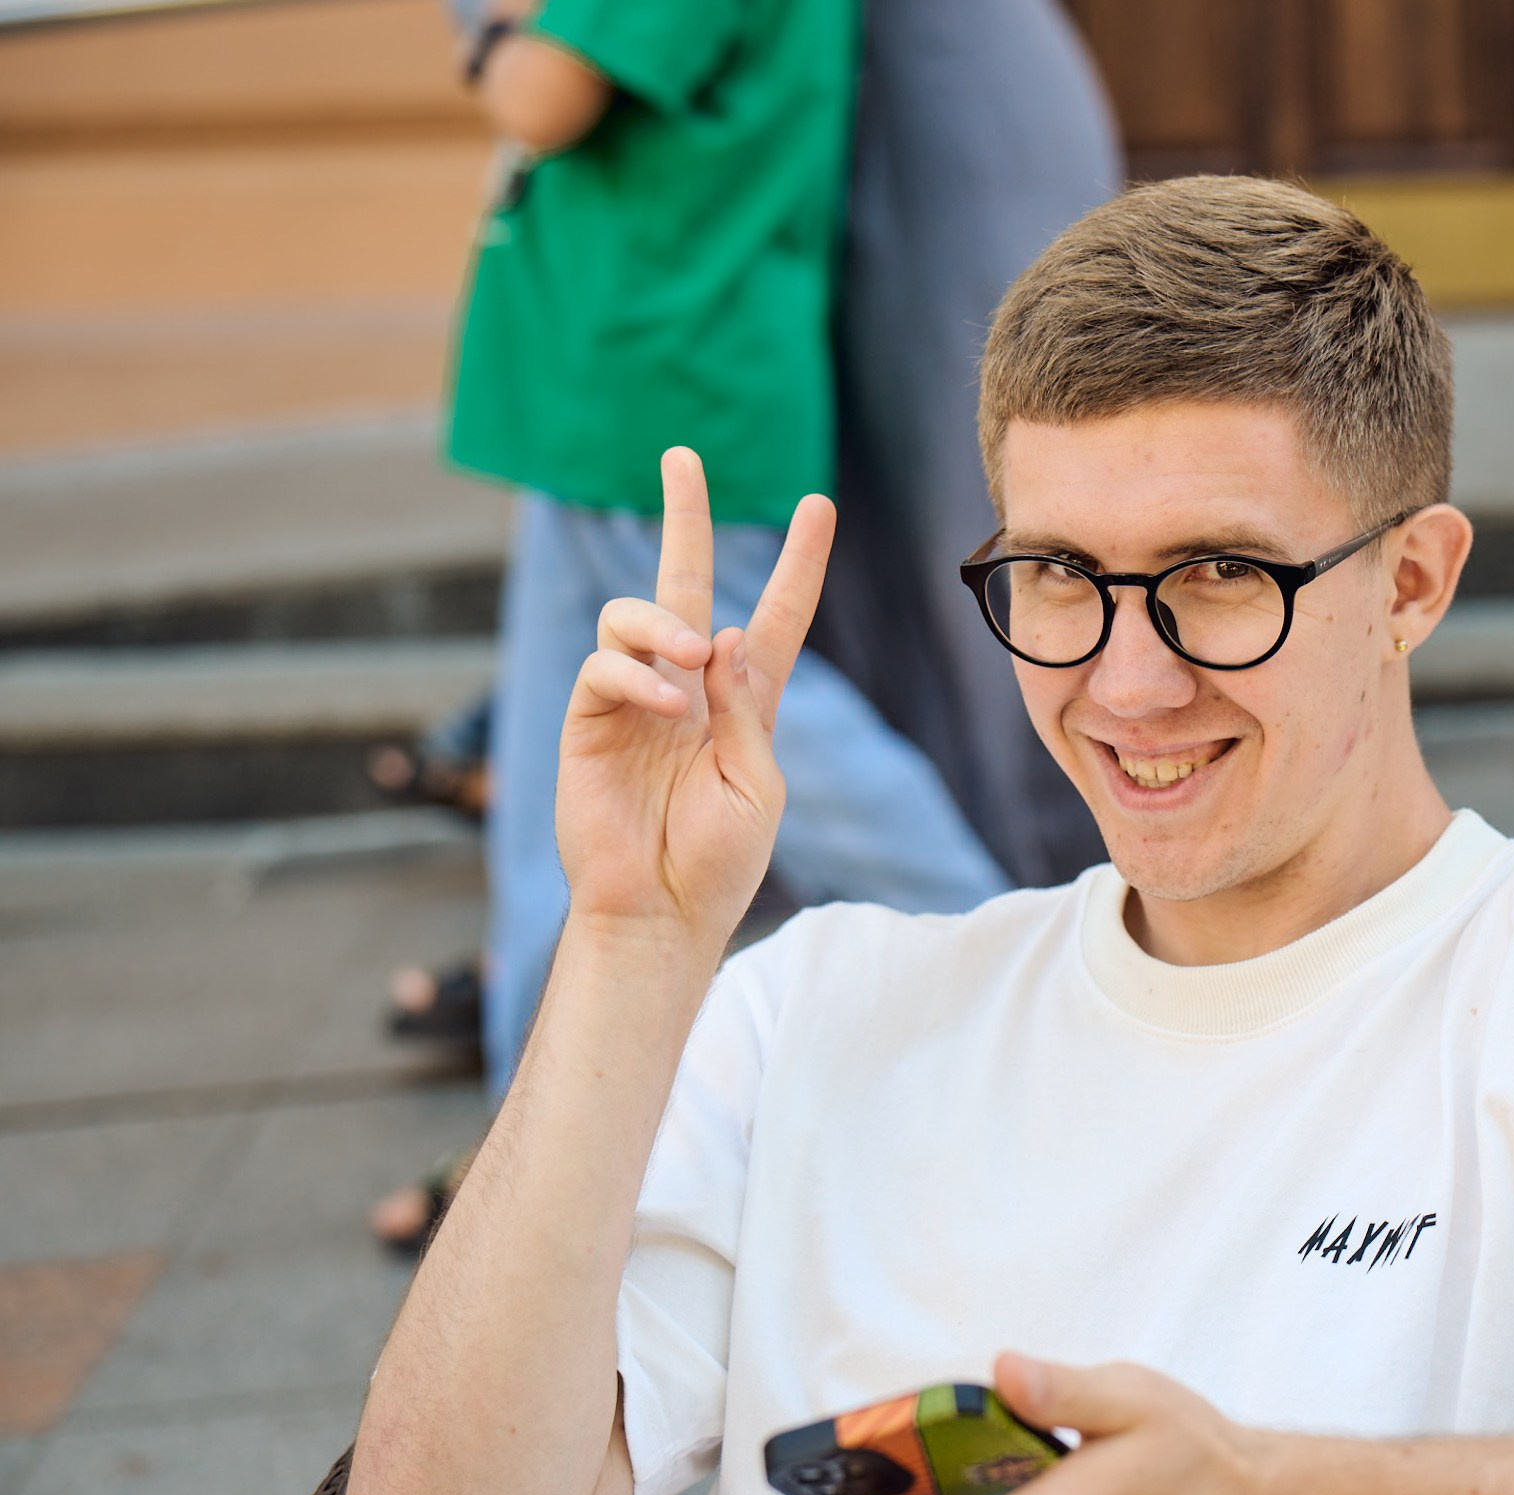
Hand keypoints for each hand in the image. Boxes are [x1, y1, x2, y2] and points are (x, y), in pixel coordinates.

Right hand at [556, 448, 833, 947]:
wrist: (662, 912)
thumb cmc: (719, 860)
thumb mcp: (757, 782)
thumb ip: (744, 709)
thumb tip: (721, 634)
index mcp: (741, 702)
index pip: (772, 619)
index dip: (797, 565)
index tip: (819, 507)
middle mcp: (685, 688)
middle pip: (682, 583)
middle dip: (684, 518)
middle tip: (682, 457)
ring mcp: (633, 701)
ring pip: (634, 615)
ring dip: (664, 625)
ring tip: (691, 661)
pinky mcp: (588, 722)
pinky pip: (603, 668)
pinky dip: (638, 678)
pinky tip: (666, 707)